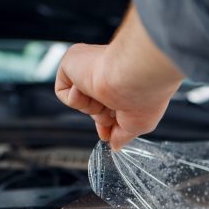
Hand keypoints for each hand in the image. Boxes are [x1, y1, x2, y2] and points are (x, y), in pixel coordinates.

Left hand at [55, 6, 183, 149]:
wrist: (134, 78)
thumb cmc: (144, 97)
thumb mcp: (139, 125)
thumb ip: (123, 136)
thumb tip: (116, 146)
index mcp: (126, 81)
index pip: (108, 104)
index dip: (106, 122)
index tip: (108, 135)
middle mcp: (108, 72)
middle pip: (94, 105)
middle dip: (100, 118)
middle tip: (112, 116)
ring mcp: (89, 66)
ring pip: (80, 102)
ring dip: (93, 109)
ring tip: (107, 99)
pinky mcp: (71, 62)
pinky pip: (63, 93)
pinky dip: (76, 100)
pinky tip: (91, 89)